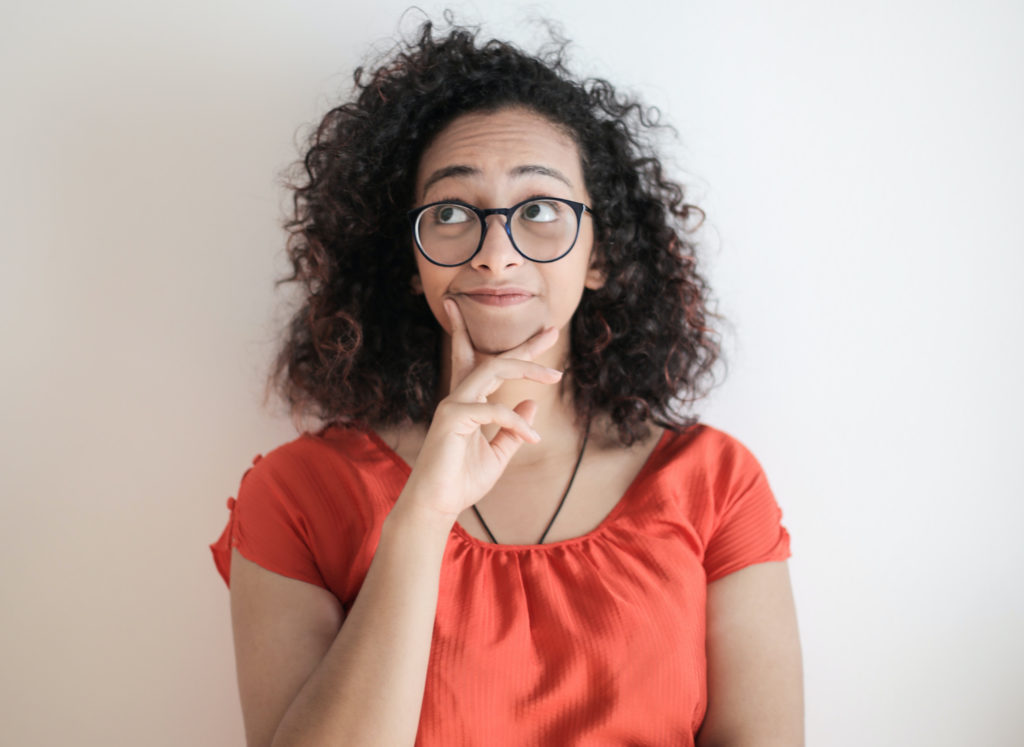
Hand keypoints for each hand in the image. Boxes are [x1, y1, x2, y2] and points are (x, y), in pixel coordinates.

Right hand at [396, 299, 561, 523]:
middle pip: (494, 361)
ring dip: (526, 369)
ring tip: (555, 376)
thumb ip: (513, 429)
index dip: (518, 353)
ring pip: (492, 370)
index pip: (492, 368)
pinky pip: (493, 410)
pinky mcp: (451, 418)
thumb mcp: (498, 454)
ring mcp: (453, 405)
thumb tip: (531, 402)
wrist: (437, 505)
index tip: (546, 338)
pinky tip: (532, 438)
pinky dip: (516, 422)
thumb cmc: (462, 480)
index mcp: (470, 404)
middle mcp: (460, 398)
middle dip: (524, 347)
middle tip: (553, 333)